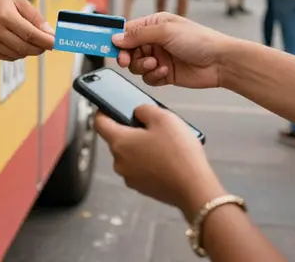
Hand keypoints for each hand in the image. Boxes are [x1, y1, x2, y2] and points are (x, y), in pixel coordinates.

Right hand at [0, 0, 53, 59]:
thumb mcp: (19, 1)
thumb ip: (35, 16)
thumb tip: (49, 32)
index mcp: (5, 17)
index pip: (30, 34)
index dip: (45, 41)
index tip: (55, 43)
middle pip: (24, 47)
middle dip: (40, 48)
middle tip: (47, 44)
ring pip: (17, 55)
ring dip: (29, 50)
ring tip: (31, 40)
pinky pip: (8, 57)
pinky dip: (17, 53)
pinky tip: (17, 42)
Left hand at [95, 104, 219, 216]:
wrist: (195, 188)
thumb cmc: (178, 153)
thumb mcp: (162, 117)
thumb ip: (143, 109)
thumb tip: (137, 112)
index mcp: (119, 142)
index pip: (99, 122)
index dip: (103, 110)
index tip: (108, 105)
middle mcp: (120, 162)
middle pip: (117, 138)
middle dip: (131, 128)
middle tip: (151, 123)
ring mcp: (130, 177)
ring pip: (130, 153)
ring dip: (142, 145)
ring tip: (164, 141)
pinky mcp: (143, 187)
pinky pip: (140, 167)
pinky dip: (149, 160)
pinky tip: (167, 156)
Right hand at [112, 12, 233, 88]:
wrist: (220, 62)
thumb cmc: (199, 39)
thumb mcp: (166, 31)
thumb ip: (139, 34)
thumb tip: (116, 38)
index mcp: (153, 25)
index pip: (127, 31)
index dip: (117, 39)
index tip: (107, 46)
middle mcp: (154, 41)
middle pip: (128, 50)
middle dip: (128, 56)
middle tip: (127, 61)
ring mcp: (159, 58)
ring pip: (137, 66)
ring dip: (143, 67)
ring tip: (156, 64)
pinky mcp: (165, 74)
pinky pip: (148, 78)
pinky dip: (153, 76)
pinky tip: (165, 72)